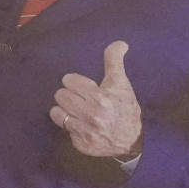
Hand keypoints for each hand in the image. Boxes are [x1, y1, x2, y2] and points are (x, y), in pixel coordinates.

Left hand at [50, 40, 142, 157]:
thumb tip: (120, 43)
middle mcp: (92, 116)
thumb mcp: (121, 83)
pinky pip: (64, 129)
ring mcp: (85, 132)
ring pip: (57, 112)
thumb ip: (114, 61)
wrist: (132, 140)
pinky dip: (70, 125)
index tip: (82, 86)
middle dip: (68, 94)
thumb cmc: (125, 108)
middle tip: (78, 97)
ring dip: (64, 109)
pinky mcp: (80, 144)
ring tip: (75, 109)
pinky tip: (81, 124)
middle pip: (60, 95)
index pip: (69, 81)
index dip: (74, 82)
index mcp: (101, 98)